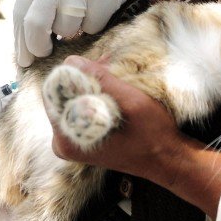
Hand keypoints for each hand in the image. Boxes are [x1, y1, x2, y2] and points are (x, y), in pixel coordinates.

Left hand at [14, 0, 152, 66]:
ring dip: (71, 31)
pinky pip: (93, 26)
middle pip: (37, 24)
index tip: (25, 60)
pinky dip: (92, 24)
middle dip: (38, 46)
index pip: (20, 12)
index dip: (21, 41)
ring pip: (67, 29)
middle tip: (46, 51)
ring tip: (79, 12)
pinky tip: (97, 5)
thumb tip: (26, 46)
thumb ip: (37, 0)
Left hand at [50, 56, 180, 177]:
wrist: (166, 160)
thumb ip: (98, 80)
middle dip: (84, 76)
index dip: (74, 72)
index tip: (98, 65)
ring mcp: (71, 140)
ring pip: (72, 98)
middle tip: (107, 65)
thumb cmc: (151, 134)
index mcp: (66, 137)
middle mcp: (62, 141)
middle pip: (62, 94)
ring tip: (112, 73)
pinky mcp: (82, 137)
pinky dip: (94, 94)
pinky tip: (111, 86)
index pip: (54, 91)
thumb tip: (72, 61)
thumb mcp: (128, 101)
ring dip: (91, 83)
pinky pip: (81, 107)